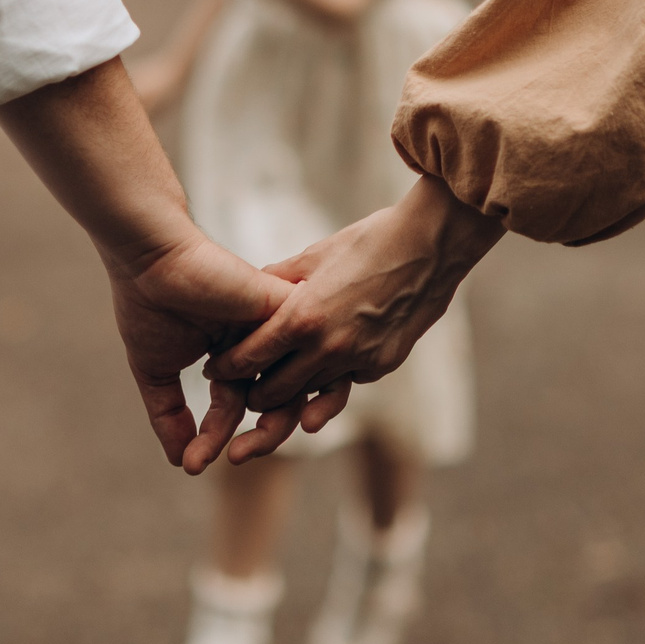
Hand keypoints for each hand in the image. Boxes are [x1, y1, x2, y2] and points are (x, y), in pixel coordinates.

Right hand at [0, 59, 344, 472]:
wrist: (149, 260)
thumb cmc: (147, 305)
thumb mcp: (155, 370)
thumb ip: (169, 415)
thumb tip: (182, 462)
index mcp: (233, 355)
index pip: (235, 405)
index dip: (215, 436)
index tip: (195, 465)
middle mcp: (258, 343)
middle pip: (273, 401)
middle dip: (257, 437)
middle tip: (234, 461)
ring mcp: (273, 327)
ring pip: (291, 383)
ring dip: (272, 421)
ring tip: (242, 450)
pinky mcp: (285, 308)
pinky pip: (303, 353)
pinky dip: (288, 385)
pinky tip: (261, 411)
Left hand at [204, 176, 504, 464]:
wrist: (430, 246)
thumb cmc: (368, 242)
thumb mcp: (314, 256)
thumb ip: (276, 282)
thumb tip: (249, 296)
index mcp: (302, 318)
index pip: (249, 357)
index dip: (225, 367)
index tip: (214, 368)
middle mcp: (327, 348)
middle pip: (273, 392)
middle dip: (251, 395)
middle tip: (237, 390)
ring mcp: (357, 362)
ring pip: (307, 398)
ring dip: (286, 401)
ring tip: (268, 399)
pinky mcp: (381, 366)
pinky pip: (343, 383)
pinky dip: (327, 382)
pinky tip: (320, 373)